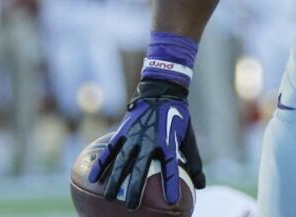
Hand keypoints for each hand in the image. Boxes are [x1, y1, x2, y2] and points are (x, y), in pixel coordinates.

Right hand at [88, 79, 205, 208]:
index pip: (171, 167)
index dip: (171, 184)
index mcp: (168, 142)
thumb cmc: (177, 117)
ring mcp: (135, 135)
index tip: (171, 202)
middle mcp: (150, 140)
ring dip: (115, 180)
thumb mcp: (188, 138)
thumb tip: (202, 185)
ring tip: (110, 198)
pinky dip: (102, 163)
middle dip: (135, 189)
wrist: (162, 91)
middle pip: (141, 168)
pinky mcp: (124, 130)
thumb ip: (194, 161)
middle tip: (131, 207)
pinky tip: (93, 178)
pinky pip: (111, 149)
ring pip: (123, 160)